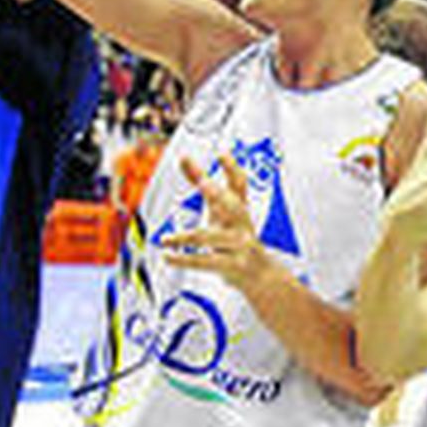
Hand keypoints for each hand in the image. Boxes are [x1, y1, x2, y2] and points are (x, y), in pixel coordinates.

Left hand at [159, 155, 269, 290]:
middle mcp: (241, 223)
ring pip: (211, 238)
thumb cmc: (234, 234)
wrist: (260, 273)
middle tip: (204, 183)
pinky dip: (183, 260)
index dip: (232, 168)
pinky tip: (167, 256)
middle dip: (219, 194)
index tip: (222, 153)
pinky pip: (205, 262)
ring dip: (186, 238)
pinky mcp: (232, 265)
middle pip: (233, 206)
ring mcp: (239, 245)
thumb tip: (184, 157)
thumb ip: (201, 181)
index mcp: (239, 206)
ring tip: (166, 239)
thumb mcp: (219, 208)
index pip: (239, 184)